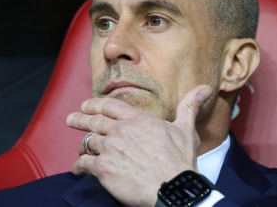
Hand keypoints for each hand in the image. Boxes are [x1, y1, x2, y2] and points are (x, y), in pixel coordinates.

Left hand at [66, 84, 212, 206]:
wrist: (172, 188)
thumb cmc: (180, 161)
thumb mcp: (186, 130)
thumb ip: (189, 106)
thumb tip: (205, 88)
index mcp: (139, 119)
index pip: (110, 106)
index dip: (95, 104)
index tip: (86, 105)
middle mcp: (121, 130)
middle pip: (94, 121)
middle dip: (80, 119)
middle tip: (72, 119)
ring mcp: (110, 149)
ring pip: (88, 142)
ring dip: (82, 145)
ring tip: (79, 147)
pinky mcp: (103, 168)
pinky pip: (84, 163)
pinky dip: (79, 166)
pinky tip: (77, 168)